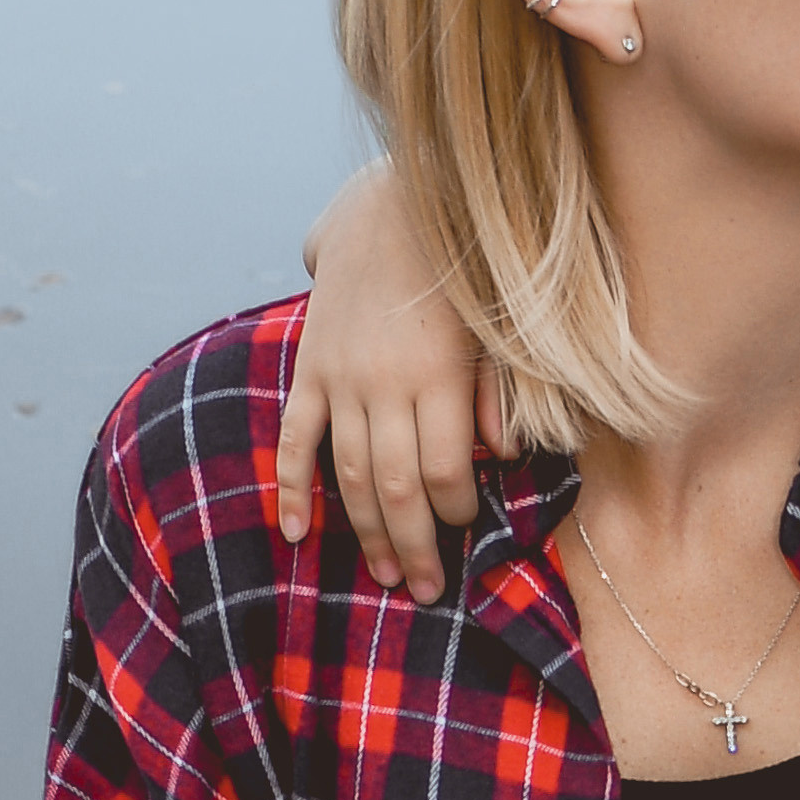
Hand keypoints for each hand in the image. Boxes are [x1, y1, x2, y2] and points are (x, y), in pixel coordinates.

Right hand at [276, 166, 504, 602]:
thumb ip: (500, 390)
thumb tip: (507, 453)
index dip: (457, 509)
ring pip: (347, 474)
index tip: (469, 531)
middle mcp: (383, 382)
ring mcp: (339, 378)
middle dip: (412, 544)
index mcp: (437, 374)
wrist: (393, 209)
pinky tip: (299, 533)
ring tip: (381, 576)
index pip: (445, 468)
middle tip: (424, 590)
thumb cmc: (463, 273)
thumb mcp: (495, 327)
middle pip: (393, 485)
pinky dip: (292, 488)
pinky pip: (295, 439)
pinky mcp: (311, 369)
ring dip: (363, 532)